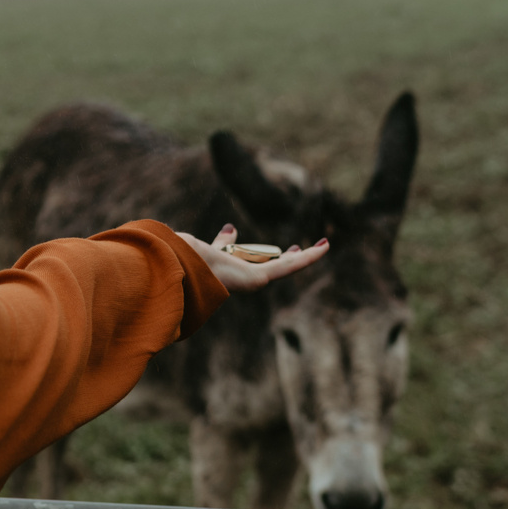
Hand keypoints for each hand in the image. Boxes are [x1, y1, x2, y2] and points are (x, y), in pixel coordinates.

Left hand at [178, 223, 329, 292]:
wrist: (183, 264)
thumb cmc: (190, 257)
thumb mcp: (212, 247)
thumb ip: (223, 242)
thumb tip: (231, 228)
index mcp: (231, 271)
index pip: (253, 262)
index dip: (264, 254)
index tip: (275, 248)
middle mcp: (244, 279)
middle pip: (274, 267)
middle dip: (288, 258)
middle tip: (301, 249)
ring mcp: (254, 281)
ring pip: (287, 267)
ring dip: (306, 257)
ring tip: (323, 247)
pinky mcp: (261, 278)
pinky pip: (291, 266)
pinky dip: (309, 256)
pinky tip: (324, 246)